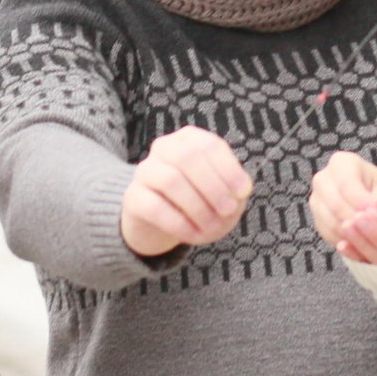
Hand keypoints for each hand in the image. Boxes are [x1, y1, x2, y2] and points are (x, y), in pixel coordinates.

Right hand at [120, 126, 252, 256]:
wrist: (160, 222)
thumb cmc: (198, 201)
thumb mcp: (221, 194)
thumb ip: (234, 192)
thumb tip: (239, 195)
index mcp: (189, 140)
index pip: (210, 146)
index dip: (229, 169)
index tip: (243, 193)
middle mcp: (163, 148)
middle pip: (188, 158)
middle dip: (213, 186)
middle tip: (228, 210)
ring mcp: (145, 171)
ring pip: (171, 180)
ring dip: (197, 206)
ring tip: (212, 227)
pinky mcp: (133, 197)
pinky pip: (155, 207)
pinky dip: (179, 223)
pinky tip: (193, 235)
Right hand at [309, 151, 376, 264]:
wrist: (371, 197)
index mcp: (340, 162)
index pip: (347, 185)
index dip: (362, 202)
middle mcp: (323, 179)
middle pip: (335, 204)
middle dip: (356, 221)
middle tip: (376, 232)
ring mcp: (316, 200)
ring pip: (330, 222)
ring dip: (351, 234)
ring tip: (371, 241)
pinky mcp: (317, 219)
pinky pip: (328, 234)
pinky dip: (345, 242)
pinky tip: (361, 245)